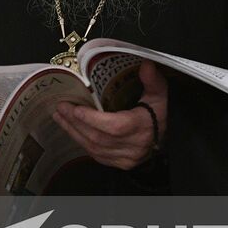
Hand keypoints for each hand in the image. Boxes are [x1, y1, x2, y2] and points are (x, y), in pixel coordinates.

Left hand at [53, 61, 168, 168]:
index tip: (75, 108)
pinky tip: (71, 129)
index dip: (93, 119)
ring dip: (73, 132)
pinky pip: (96, 155)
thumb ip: (152, 80)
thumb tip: (146, 64)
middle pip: (99, 137)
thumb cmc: (159, 113)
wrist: (167, 137)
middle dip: (76, 122)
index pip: (115, 126)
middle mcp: (134, 146)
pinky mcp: (120, 163)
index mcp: (143, 127)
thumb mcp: (159, 94)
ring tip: (59, 116)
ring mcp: (126, 158)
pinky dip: (81, 141)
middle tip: (61, 107)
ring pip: (94, 148)